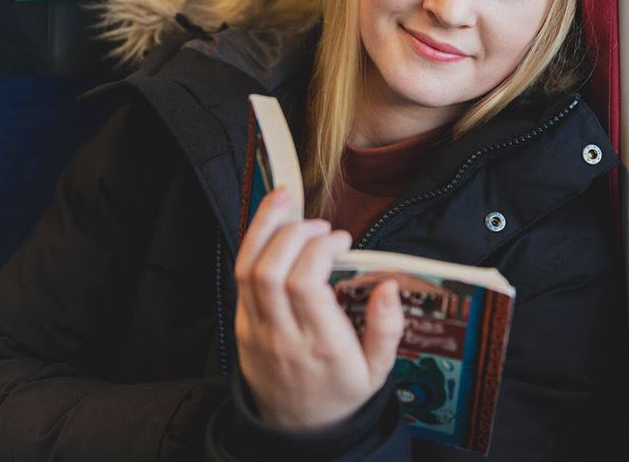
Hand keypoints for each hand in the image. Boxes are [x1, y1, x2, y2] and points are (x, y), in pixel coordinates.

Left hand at [233, 187, 404, 431]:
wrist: (299, 428)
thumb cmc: (341, 392)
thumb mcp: (378, 371)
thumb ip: (387, 329)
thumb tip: (389, 286)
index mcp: (320, 345)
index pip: (306, 285)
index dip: (321, 250)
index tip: (342, 241)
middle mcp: (282, 335)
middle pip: (271, 271)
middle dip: (294, 234)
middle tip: (320, 226)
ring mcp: (256, 330)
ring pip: (247, 269)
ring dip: (265, 227)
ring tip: (285, 200)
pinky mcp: (242, 325)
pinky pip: (239, 277)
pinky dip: (252, 243)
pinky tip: (270, 223)